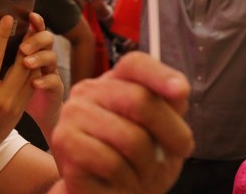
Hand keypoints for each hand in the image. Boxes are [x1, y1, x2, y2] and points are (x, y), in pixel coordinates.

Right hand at [0, 16, 38, 158]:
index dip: (2, 35)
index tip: (7, 19)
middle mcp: (2, 99)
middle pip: (20, 63)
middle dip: (25, 41)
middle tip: (28, 23)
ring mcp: (14, 106)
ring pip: (29, 75)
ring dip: (32, 55)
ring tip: (32, 37)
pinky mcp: (19, 111)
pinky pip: (30, 87)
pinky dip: (32, 71)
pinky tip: (30, 58)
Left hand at [19, 13, 62, 133]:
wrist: (8, 118)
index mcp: (23, 49)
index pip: (29, 30)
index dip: (32, 22)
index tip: (28, 15)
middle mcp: (37, 57)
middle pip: (45, 39)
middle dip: (36, 38)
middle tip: (22, 46)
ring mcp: (47, 73)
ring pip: (51, 57)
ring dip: (40, 57)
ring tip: (26, 61)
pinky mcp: (53, 90)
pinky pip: (54, 81)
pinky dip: (46, 80)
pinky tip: (35, 83)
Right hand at [49, 52, 192, 193]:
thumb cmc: (139, 164)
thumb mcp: (165, 134)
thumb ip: (170, 107)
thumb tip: (178, 88)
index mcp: (113, 83)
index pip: (135, 64)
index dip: (160, 74)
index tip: (181, 91)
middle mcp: (88, 91)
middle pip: (139, 99)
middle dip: (171, 134)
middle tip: (172, 156)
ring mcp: (72, 113)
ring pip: (130, 137)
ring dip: (147, 166)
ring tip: (140, 174)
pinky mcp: (64, 141)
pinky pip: (111, 161)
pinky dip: (126, 179)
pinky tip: (119, 181)